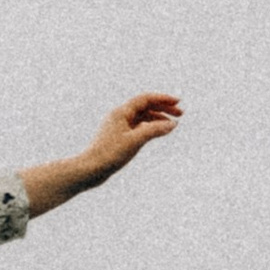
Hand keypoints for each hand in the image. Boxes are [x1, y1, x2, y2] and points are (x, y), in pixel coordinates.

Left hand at [20, 95, 179, 218]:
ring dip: (157, 118)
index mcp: (121, 112)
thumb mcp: (135, 141)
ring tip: (172, 125)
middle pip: (145, 106)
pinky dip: (150, 127)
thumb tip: (172, 124)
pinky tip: (158, 132)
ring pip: (142, 117)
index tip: (178, 102)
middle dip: (163, 108)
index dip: (163, 99)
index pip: (145, 99)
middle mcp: (119, 116)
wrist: (90, 169)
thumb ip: (155, 130)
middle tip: (180, 114)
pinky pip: (137, 127)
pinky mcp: (118, 137)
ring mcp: (118, 126)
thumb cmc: (110, 155)